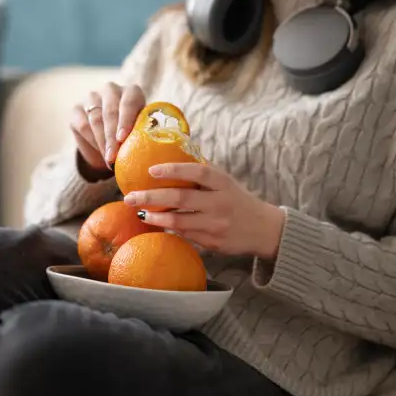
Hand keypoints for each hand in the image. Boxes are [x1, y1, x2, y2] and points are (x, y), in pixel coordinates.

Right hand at [69, 82, 145, 171]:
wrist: (110, 138)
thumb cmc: (133, 134)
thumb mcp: (141, 131)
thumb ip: (146, 132)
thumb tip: (154, 146)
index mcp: (132, 91)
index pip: (128, 102)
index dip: (126, 120)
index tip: (122, 138)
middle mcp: (111, 90)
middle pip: (110, 112)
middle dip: (112, 137)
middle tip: (114, 157)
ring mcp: (92, 97)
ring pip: (95, 119)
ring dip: (102, 142)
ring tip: (109, 159)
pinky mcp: (77, 109)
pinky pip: (83, 126)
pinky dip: (91, 141)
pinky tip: (100, 152)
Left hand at [123, 162, 285, 259]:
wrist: (265, 230)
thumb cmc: (238, 200)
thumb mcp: (226, 182)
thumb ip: (203, 172)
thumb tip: (173, 153)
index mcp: (223, 183)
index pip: (198, 172)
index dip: (174, 169)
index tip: (151, 170)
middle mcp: (220, 203)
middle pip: (181, 198)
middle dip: (152, 197)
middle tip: (130, 196)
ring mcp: (216, 225)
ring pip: (179, 221)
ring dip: (156, 217)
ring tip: (139, 212)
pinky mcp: (212, 242)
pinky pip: (185, 235)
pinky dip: (168, 228)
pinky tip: (155, 223)